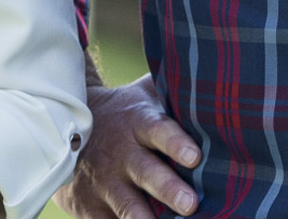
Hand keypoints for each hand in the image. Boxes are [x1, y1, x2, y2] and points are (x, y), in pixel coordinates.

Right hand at [55, 72, 200, 218]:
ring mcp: (105, 182)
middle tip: (190, 204)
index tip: (194, 157)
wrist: (68, 127)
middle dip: (168, 189)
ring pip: (127, 206)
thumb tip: (218, 81)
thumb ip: (175, 92)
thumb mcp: (146, 93)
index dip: (176, 143)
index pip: (159, 130)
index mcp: (138, 122)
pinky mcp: (91, 206)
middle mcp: (122, 153)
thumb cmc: (127, 112)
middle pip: (147, 173)